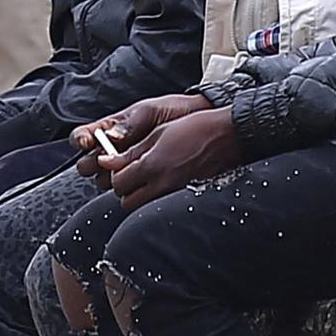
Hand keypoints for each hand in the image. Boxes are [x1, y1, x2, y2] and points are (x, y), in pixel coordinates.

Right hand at [73, 90, 210, 176]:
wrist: (198, 121)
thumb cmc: (172, 111)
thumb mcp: (148, 112)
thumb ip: (128, 125)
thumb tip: (109, 136)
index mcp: (108, 129)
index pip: (82, 137)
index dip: (80, 141)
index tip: (87, 143)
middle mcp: (111, 149)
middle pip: (86, 163)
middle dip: (91, 164)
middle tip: (105, 161)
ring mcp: (124, 166)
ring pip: (102, 180)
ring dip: (109, 177)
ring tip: (126, 169)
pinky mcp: (140, 178)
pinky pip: (126, 188)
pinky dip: (128, 186)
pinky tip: (139, 179)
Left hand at [106, 103, 243, 207]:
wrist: (229, 136)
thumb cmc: (194, 128)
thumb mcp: (158, 134)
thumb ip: (130, 152)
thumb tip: (105, 162)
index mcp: (152, 165)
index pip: (118, 183)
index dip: (115, 175)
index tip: (120, 166)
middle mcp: (163, 183)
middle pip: (127, 201)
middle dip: (125, 189)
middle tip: (133, 176)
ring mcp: (177, 192)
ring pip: (144, 207)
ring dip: (140, 196)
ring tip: (149, 180)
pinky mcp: (189, 196)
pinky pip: (163, 204)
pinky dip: (158, 198)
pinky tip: (165, 183)